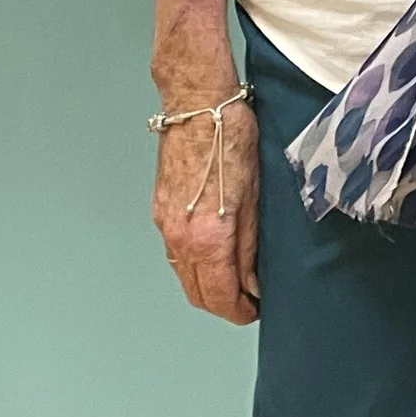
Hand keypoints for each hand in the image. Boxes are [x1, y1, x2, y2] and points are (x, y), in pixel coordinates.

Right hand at [152, 90, 260, 323]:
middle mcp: (180, 237)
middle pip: (197, 294)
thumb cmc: (231, 138)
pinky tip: (212, 252)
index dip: (239, 312)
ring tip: (233, 277)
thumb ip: (249, 247)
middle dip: (222, 305)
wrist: (198, 104)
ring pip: (183, 275)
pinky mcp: (160, 210)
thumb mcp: (255, 196)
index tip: (254, 311)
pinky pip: (175, 252)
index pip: (220, 297)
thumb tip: (252, 282)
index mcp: (207, 237)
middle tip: (247, 299)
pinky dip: (193, 263)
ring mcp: (166, 224)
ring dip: (206, 285)